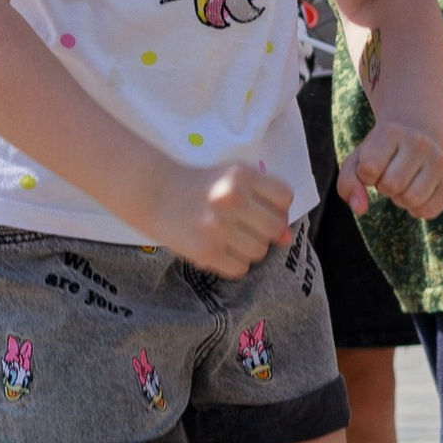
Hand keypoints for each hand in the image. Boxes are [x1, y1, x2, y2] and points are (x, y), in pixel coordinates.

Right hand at [153, 159, 293, 275]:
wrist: (155, 194)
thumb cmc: (201, 187)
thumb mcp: (234, 181)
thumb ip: (265, 203)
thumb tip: (286, 239)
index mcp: (241, 175)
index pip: (285, 197)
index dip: (277, 205)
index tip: (260, 207)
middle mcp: (231, 198)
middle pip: (275, 227)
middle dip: (264, 230)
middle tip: (244, 225)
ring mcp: (218, 226)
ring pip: (260, 251)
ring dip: (248, 248)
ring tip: (228, 236)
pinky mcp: (205, 251)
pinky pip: (240, 268)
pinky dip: (233, 262)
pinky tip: (219, 248)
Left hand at [340, 122, 442, 222]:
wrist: (417, 138)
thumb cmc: (380, 153)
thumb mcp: (357, 161)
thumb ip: (348, 183)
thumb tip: (359, 208)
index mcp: (391, 131)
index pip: (369, 168)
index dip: (366, 175)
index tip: (374, 165)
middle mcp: (419, 142)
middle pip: (392, 185)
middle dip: (384, 187)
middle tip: (390, 174)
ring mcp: (439, 160)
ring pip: (412, 200)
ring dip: (400, 199)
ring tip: (403, 183)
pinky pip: (428, 211)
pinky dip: (416, 210)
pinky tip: (417, 192)